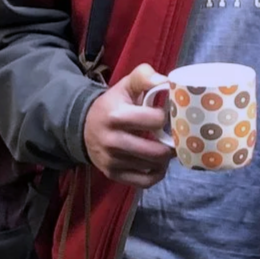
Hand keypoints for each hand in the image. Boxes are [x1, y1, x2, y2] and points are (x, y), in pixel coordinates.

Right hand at [84, 64, 175, 188]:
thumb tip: (166, 82)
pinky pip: (145, 182)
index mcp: (116, 116)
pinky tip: (158, 164)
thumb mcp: (126, 85)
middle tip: (174, 137)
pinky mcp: (113, 175)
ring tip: (166, 147)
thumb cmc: (113, 104)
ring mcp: (112, 161)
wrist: (84, 126)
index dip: (166, 117)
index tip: (165, 115)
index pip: (156, 120)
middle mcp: (112, 141)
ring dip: (165, 159)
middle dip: (171, 144)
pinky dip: (157, 174)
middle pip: (156, 152)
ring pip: (153, 167)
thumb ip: (144, 76)